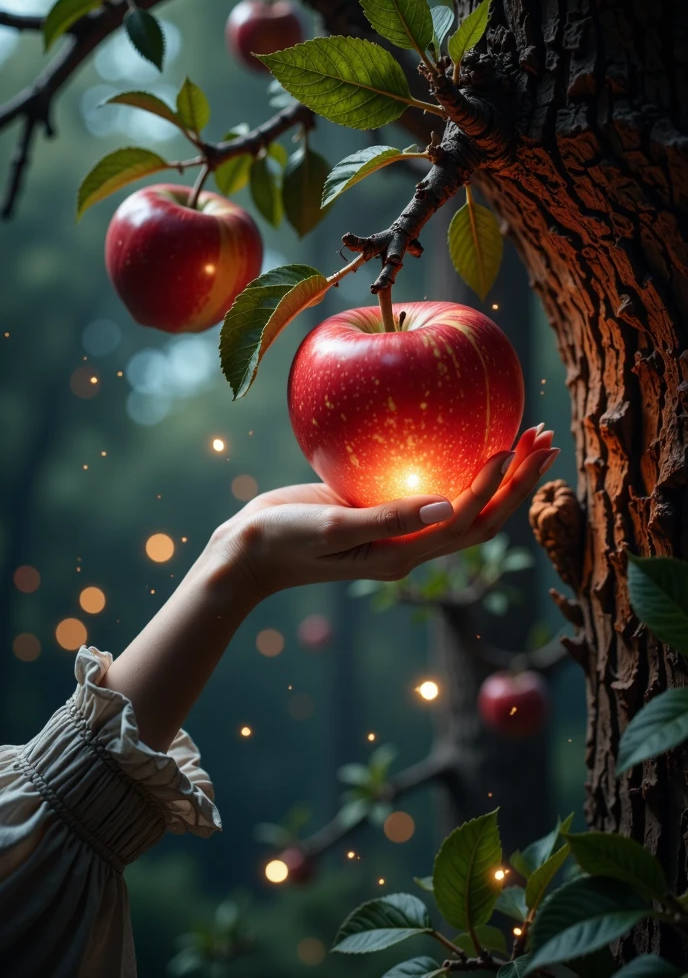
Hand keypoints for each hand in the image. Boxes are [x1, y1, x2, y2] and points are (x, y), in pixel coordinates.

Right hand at [102, 425, 556, 751]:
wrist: (248, 554)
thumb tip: (449, 505)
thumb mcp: (330, 525)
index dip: (494, 486)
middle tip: (547, 438)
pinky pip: (432, 488)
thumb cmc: (283, 541)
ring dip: (500, 474)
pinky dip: (459, 466)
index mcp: (404, 553)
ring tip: (525, 435)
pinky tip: (463, 434)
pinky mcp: (381, 509)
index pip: (466, 520)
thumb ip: (387, 517)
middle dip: (519, 480)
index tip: (512, 445)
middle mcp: (411, 544)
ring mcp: (398, 528)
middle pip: (482, 516)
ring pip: (463, 502)